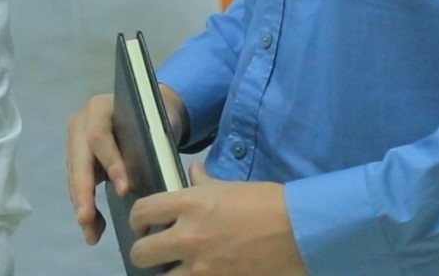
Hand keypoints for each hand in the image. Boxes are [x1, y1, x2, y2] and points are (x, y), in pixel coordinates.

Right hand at [64, 86, 188, 244]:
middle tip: (85, 219)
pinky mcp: (79, 159)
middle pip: (80, 159)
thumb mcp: (155, 121)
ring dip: (83, 206)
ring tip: (91, 234)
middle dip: (83, 192)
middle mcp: (82, 123)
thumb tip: (152, 168)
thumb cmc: (154, 115)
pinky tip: (94, 229)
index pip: (101, 137)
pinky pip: (80, 185)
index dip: (111, 163)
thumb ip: (151, 139)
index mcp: (100, 109)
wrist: (146, 110)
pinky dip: (87, 207)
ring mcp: (77, 141)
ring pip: (77, 176)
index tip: (124, 190)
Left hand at [127, 161, 306, 274]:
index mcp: (189, 204)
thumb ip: (204, 183)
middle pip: (140, 253)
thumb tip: (193, 173)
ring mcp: (201, 268)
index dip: (137, 220)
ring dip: (164, 274)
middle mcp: (187, 237)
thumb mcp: (231, 187)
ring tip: (174, 270)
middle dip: (144, 252)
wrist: (300, 232)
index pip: (142, 212)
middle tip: (156, 252)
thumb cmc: (268, 203)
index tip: (143, 225)